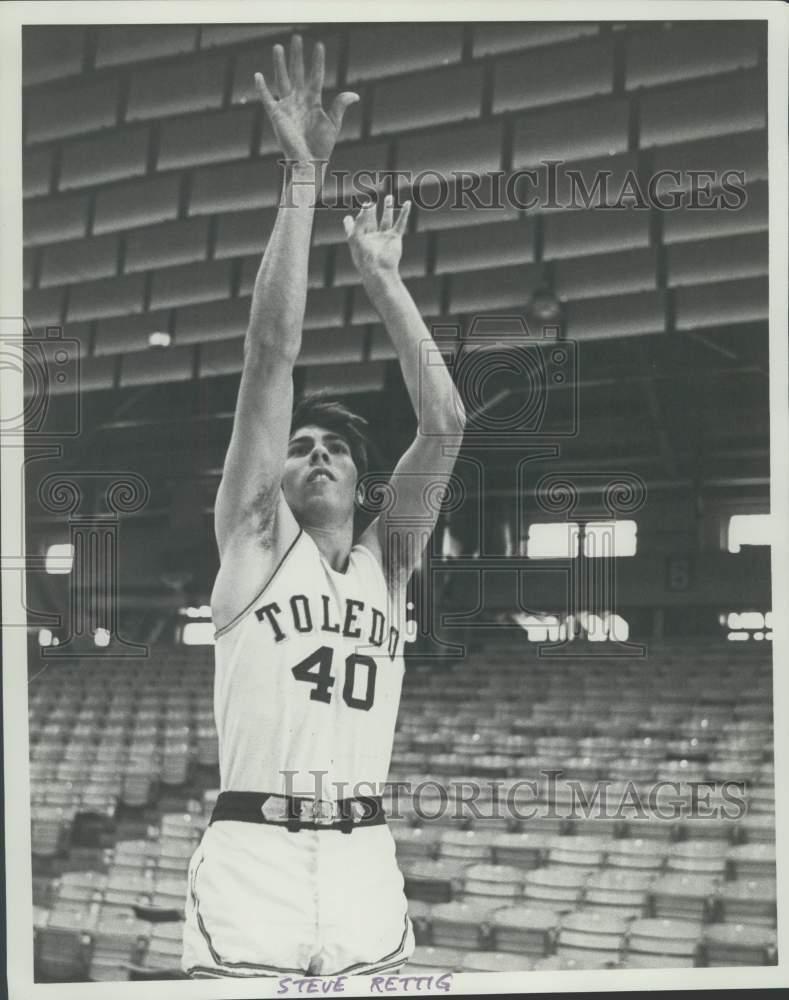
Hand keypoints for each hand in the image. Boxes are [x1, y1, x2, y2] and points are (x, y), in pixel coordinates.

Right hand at [254, 35, 358, 164]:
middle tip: (296, 37)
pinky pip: (267, 99)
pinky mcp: (276, 116)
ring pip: (282, 80)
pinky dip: (262, 88)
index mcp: (313, 101)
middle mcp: (299, 100)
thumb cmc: (322, 146)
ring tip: (278, 47)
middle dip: (297, 55)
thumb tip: (354, 95)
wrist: (309, 163)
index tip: (319, 45)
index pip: (315, 76)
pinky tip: (258, 75)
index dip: (317, 62)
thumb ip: (339, 106)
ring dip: (279, 64)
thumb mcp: (333, 124)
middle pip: (297, 72)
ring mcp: (287, 106)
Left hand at [343, 196, 411, 277]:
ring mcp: (383, 238)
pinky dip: (404, 213)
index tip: (347, 218)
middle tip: (370, 203)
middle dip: (370, 212)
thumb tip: (365, 207)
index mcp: (359, 239)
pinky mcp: (394, 239)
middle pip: (370, 221)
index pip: (353, 229)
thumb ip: (359, 221)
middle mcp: (371, 238)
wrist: (379, 270)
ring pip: (386, 220)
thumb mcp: (356, 237)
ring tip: (389, 197)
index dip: (349, 223)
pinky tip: (408, 204)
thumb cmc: (364, 257)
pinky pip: (400, 223)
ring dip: (388, 209)